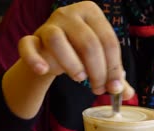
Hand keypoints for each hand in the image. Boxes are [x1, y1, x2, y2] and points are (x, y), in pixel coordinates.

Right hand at [18, 1, 133, 98]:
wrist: (50, 53)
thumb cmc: (79, 53)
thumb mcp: (99, 61)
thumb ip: (113, 76)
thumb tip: (127, 94)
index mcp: (91, 12)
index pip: (108, 40)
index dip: (113, 67)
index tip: (114, 87)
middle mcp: (68, 13)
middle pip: (88, 43)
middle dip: (97, 71)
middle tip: (98, 89)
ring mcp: (47, 25)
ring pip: (57, 41)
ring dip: (71, 64)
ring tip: (79, 78)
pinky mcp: (31, 39)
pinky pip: (26, 46)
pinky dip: (34, 60)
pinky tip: (43, 71)